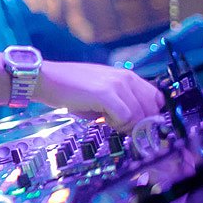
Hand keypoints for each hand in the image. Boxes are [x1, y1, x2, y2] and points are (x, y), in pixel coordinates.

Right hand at [36, 61, 163, 130]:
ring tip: (106, 119)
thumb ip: (123, 102)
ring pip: (139, 116)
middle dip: (139, 124)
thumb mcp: (103, 91)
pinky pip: (124, 117)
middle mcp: (126, 77)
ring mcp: (116, 84)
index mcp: (127, 76)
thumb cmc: (72, 89)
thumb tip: (137, 123)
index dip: (149, 116)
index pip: (156, 99)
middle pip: (151, 110)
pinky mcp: (105, 93)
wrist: (46, 79)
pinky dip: (116, 124)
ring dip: (125, 125)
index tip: (135, 124)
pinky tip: (101, 118)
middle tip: (119, 125)